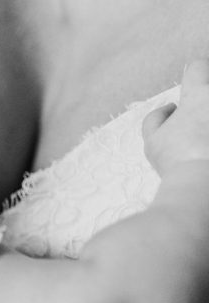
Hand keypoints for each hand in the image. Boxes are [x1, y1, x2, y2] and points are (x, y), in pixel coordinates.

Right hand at [143, 58, 208, 177]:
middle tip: (202, 116)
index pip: (198, 67)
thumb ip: (155, 119)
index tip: (193, 89)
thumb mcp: (151, 141)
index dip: (195, 75)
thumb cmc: (176, 161)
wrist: (204, 183)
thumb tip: (170, 107)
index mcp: (199, 95)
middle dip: (208, 98)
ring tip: (207, 133)